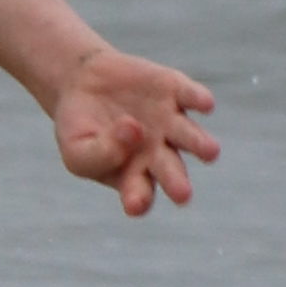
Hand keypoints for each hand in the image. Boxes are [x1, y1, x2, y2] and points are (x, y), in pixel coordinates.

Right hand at [50, 51, 220, 217]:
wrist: (82, 82)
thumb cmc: (79, 127)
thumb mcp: (76, 148)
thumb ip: (98, 153)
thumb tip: (131, 132)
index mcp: (134, 177)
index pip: (140, 195)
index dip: (138, 201)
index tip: (134, 204)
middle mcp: (158, 153)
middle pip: (171, 170)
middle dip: (176, 181)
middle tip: (181, 194)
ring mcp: (169, 122)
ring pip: (190, 136)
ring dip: (200, 144)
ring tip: (210, 152)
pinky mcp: (174, 90)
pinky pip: (192, 96)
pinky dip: (199, 99)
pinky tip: (205, 105)